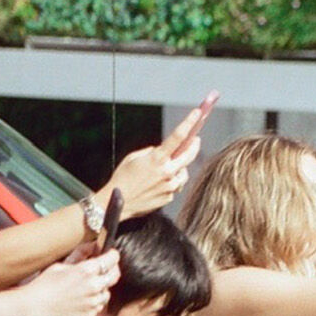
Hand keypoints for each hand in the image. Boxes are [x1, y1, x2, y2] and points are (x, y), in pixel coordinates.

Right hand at [15, 251, 119, 315]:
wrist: (35, 308)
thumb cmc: (44, 285)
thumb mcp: (60, 265)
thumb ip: (80, 255)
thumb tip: (93, 245)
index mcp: (86, 271)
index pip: (111, 260)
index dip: (113, 255)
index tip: (112, 254)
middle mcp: (94, 286)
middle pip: (115, 276)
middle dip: (113, 269)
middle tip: (107, 266)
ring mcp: (94, 302)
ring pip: (107, 292)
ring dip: (102, 286)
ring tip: (87, 284)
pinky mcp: (91, 314)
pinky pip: (99, 305)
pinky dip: (94, 300)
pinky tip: (82, 297)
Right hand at [104, 95, 211, 216]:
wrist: (117, 202)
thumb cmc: (123, 177)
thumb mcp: (134, 158)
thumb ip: (152, 152)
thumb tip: (165, 152)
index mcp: (157, 159)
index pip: (177, 137)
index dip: (188, 124)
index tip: (197, 113)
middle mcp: (167, 172)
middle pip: (188, 155)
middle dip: (194, 146)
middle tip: (196, 139)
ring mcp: (170, 186)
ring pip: (183, 173)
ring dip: (178, 168)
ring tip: (163, 170)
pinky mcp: (170, 197)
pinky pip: (175, 186)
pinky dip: (170, 182)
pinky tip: (156, 184)